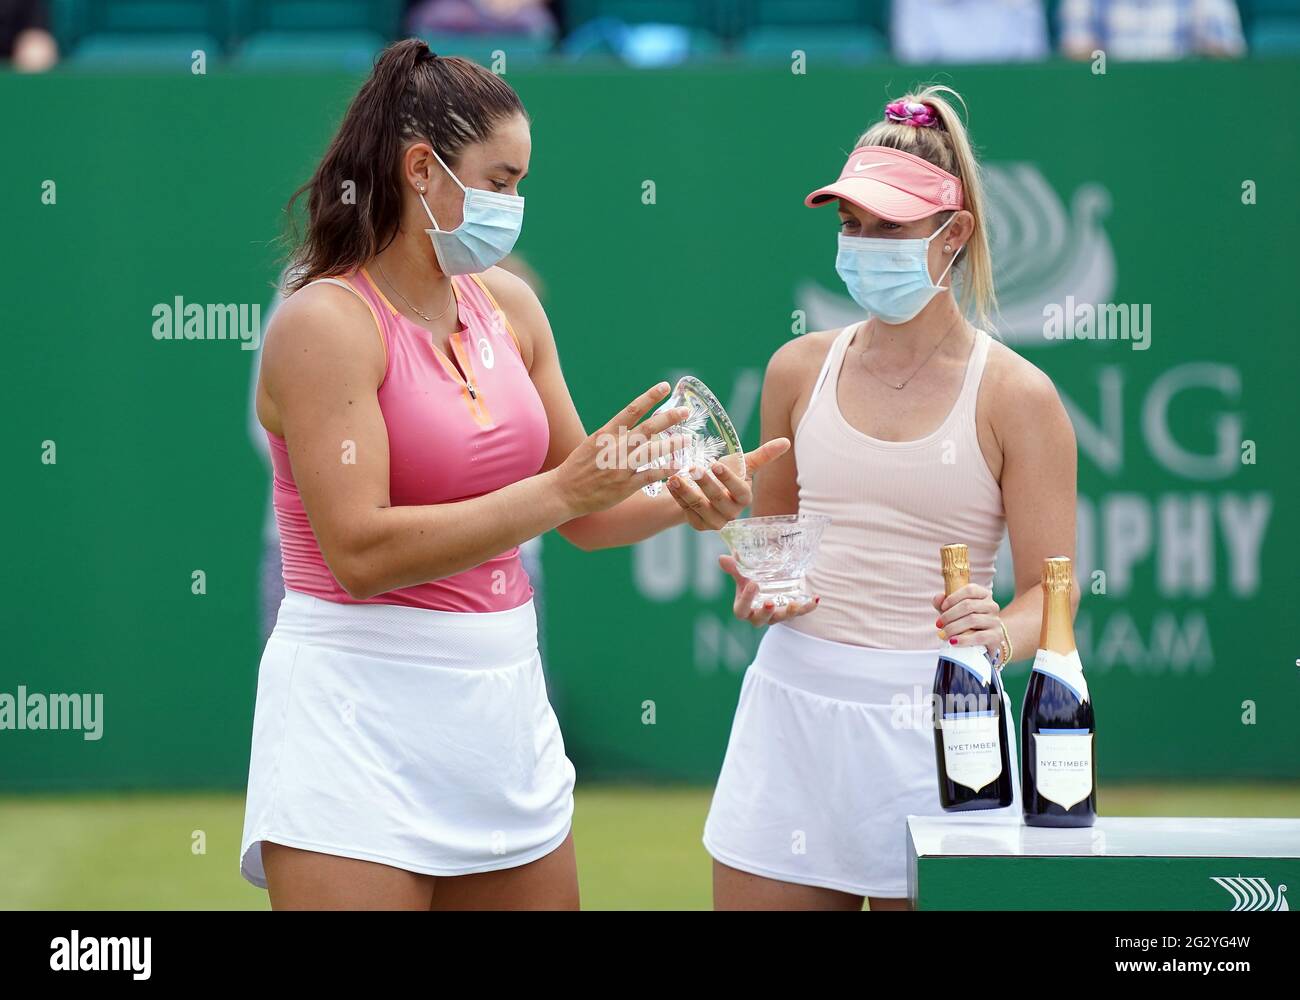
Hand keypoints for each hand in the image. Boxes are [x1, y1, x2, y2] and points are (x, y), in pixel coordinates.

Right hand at [554, 382, 689, 517]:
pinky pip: (650, 475)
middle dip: (668, 417)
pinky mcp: (625, 485)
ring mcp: (621, 466)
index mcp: (606, 434)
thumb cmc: (578, 468)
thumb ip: (613, 436)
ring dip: (671, 444)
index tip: (664, 387)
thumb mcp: (593, 444)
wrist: (563, 492)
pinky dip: (666, 470)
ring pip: (651, 451)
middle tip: (685, 410)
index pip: (631, 410)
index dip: (650, 397)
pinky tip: (679, 466)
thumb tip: (632, 427)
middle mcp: (615, 447)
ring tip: (687, 438)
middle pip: (647, 428)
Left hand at [665, 438, 790, 530]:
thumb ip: (763, 455)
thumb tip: (786, 441)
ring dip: (687, 492)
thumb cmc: (725, 475)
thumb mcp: (742, 464)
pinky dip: (678, 497)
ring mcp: (715, 521)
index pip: (740, 490)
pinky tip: (670, 483)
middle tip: (693, 468)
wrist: (706, 490)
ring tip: (675, 477)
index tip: (716, 464)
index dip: (728, 479)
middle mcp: (731, 513)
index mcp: (744, 498)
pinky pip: (687, 512)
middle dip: (705, 484)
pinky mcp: (699, 524)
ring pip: (700, 508)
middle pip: (718, 500)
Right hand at [720, 554, 818, 627]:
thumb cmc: (751, 580)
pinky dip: (808, 607)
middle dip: (766, 612)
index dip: (746, 600)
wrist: (767, 583)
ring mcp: (776, 616)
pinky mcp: (791, 612)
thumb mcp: (743, 574)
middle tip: (770, 602)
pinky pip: (801, 613)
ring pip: (782, 618)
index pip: (742, 610)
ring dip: (789, 612)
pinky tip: (815, 599)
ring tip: (795, 604)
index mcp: (744, 608)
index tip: (752, 584)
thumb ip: (735, 567)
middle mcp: (759, 615)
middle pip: (761, 619)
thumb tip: (722, 558)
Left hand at [932, 584, 1001, 661]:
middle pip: (968, 605)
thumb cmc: (966, 623)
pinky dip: (963, 639)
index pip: (969, 590)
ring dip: (953, 627)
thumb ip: (943, 603)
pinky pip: (979, 636)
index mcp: (983, 595)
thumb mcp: (954, 611)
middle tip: (939, 624)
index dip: (953, 598)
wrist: (984, 642)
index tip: (942, 607)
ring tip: (943, 634)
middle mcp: (992, 605)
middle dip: (949, 615)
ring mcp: (995, 621)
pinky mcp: (996, 636)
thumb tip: (938, 598)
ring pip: (972, 620)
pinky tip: (953, 642)